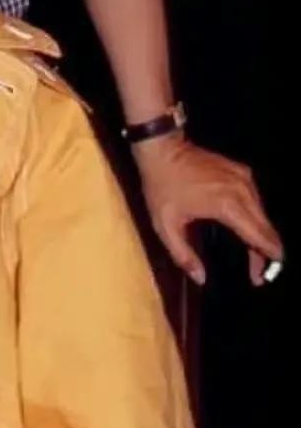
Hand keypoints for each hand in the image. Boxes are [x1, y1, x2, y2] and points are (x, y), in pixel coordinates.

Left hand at [134, 132, 283, 285]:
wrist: (162, 149)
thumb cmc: (161, 186)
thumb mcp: (165, 225)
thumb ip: (183, 255)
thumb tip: (201, 279)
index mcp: (228, 206)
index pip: (259, 237)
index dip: (266, 258)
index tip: (263, 277)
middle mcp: (243, 192)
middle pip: (266, 229)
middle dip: (266, 252)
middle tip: (258, 273)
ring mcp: (245, 178)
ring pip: (263, 214)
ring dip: (261, 235)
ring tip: (253, 254)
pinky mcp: (242, 171)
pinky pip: (256, 200)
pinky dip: (255, 217)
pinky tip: (246, 229)